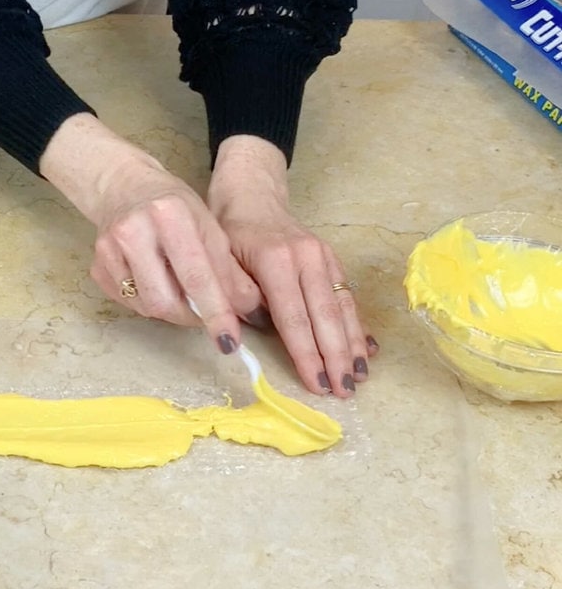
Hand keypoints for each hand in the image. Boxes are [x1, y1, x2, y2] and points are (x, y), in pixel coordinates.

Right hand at [40, 114, 262, 354]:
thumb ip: (228, 269)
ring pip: (146, 307)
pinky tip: (155, 281)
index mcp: (169, 214)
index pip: (196, 275)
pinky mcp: (96, 267)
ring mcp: (108, 251)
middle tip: (206, 314)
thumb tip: (247, 310)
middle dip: (191, 316)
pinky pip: (129, 303)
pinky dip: (149, 301)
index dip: (215, 312)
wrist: (123, 187)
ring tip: (180, 290)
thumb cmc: (173, 206)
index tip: (229, 340)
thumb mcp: (208, 226)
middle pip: (164, 301)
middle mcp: (133, 231)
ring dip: (171, 310)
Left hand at [208, 136, 378, 396]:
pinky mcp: (332, 260)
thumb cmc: (230, 234)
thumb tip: (258, 328)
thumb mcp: (221, 262)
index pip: (294, 317)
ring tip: (360, 377)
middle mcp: (307, 258)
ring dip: (353, 345)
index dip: (306, 354)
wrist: (252, 198)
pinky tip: (368, 350)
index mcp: (276, 260)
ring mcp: (324, 257)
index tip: (316, 383)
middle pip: (325, 316)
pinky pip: (347, 296)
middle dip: (337, 357)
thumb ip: (237, 295)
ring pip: (342, 307)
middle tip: (345, 390)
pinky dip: (358, 325)